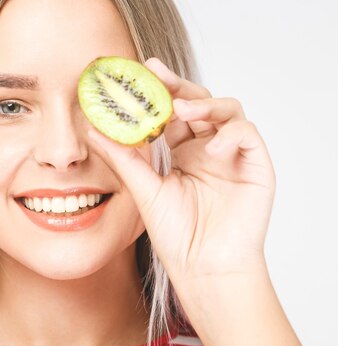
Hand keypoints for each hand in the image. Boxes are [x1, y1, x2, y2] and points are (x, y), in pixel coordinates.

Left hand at [87, 57, 275, 293]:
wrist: (203, 268)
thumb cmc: (177, 235)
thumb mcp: (144, 190)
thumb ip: (123, 159)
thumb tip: (93, 130)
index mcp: (183, 153)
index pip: (172, 113)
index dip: (157, 93)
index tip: (137, 75)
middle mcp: (208, 149)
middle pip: (198, 103)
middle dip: (178, 87)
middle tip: (156, 74)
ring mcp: (232, 156)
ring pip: (226, 110)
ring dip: (204, 104)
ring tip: (181, 109)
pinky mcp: (256, 166)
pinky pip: (248, 134)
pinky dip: (231, 132)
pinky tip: (212, 145)